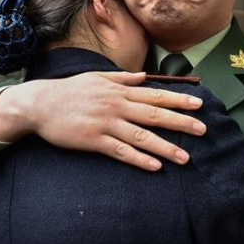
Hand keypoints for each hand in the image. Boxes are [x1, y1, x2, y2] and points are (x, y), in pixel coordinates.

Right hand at [0, 71, 204, 170]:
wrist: (40, 104)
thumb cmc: (70, 90)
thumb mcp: (97, 78)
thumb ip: (122, 78)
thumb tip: (144, 76)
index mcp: (119, 91)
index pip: (155, 94)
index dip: (179, 99)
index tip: (199, 104)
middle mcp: (116, 106)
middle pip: (154, 114)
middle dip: (180, 122)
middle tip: (202, 130)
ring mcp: (105, 123)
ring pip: (141, 136)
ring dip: (164, 147)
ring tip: (184, 157)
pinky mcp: (93, 140)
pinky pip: (120, 151)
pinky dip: (138, 159)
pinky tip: (154, 167)